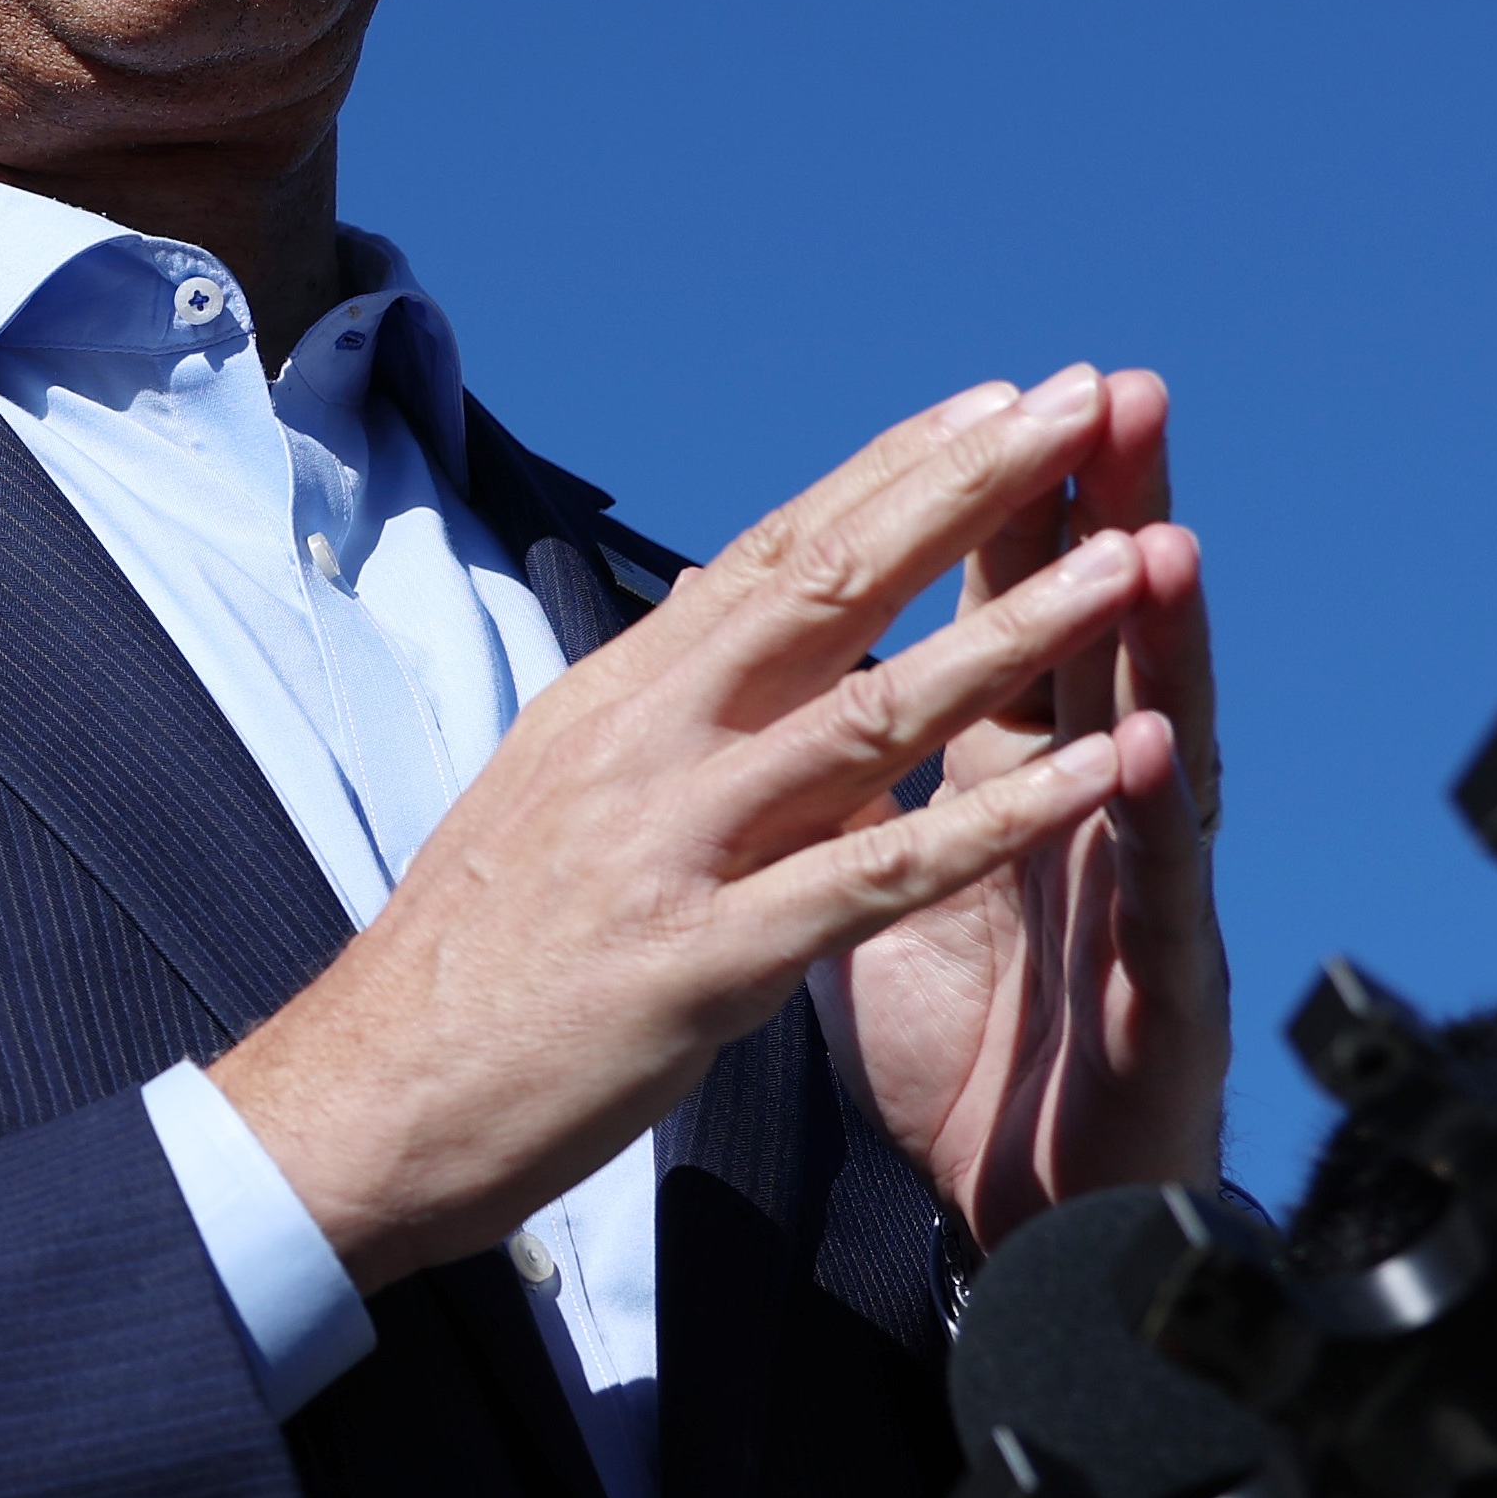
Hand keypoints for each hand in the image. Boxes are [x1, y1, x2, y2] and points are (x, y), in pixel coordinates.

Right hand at [211, 367, 1179, 1289]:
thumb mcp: (550, 793)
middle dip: (970, 489)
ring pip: (874, 712)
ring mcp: (674, 846)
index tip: (1001, 401)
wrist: (365, 1097)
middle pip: (830, 586)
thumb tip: (720, 605)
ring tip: (1131, 560)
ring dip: (1013, 631)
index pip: (771, 554)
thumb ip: (651, 707)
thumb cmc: (467, 958)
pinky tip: (1102, 774)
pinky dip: (1001, 819)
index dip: (894, 471)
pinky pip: (881, 874)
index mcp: (614, 702)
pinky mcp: (706, 959)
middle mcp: (644, 745)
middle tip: (1089, 400)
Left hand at [814, 367, 1225, 1246]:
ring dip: (1151, 640)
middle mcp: (1078, 821)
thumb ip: (844, 794)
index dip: (995, 511)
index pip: (994, 617)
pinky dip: (1145, 822)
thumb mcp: (870, 902)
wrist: (1033, 1225)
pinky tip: (1155, 748)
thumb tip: (769, 697)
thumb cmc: (969, 1059)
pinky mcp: (1153, 1004)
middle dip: (1098, 518)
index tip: (995, 392)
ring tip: (1159, 532)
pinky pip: (1143, 904)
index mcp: (995, 788)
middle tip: (1122, 391)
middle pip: (1087, 643)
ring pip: (1147, 747)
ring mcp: (1125, 903)